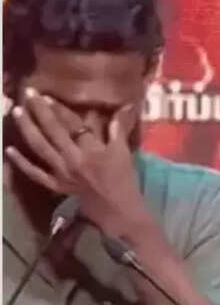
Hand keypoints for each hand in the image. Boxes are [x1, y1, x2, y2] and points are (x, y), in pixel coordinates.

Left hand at [6, 88, 152, 243]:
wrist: (118, 209)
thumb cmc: (124, 180)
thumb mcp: (124, 153)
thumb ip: (118, 129)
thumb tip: (124, 107)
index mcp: (90, 151)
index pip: (72, 125)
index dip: (59, 109)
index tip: (46, 95)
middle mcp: (72, 160)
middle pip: (52, 132)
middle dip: (40, 112)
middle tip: (28, 94)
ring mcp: (62, 173)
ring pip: (40, 148)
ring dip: (27, 129)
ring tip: (17, 113)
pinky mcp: (57, 185)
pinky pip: (35, 174)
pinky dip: (22, 163)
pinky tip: (9, 149)